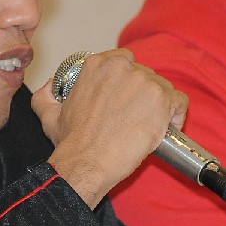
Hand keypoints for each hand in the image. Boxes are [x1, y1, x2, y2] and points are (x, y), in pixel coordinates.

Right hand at [31, 49, 187, 208]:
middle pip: (144, 75)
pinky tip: (166, 129)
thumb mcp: (49, 114)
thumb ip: (46, 95)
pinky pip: (180, 102)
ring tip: (148, 126)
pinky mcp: (163, 99)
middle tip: (134, 118)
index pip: (124, 62)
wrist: (88, 163)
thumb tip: (49, 86)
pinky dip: (176, 116)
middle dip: (142, 95)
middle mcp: (123, 67)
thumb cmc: (72, 142)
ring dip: (159, 106)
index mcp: (97, 65)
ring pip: (163, 88)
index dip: (127, 82)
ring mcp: (145, 82)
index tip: (125, 99)